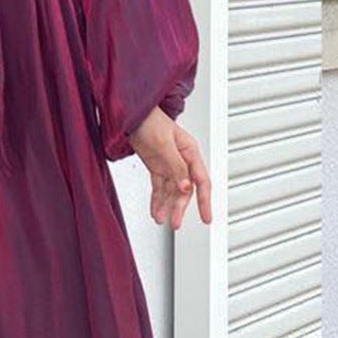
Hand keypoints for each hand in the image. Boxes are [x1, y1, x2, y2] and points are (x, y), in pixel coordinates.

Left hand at [129, 107, 212, 229]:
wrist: (130, 115)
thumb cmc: (149, 120)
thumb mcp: (163, 144)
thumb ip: (176, 166)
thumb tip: (186, 187)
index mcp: (190, 152)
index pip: (201, 181)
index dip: (204, 200)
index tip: (207, 216)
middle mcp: (181, 160)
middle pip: (185, 189)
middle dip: (180, 207)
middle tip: (175, 222)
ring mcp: (168, 164)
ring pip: (171, 190)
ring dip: (167, 205)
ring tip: (161, 219)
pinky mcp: (156, 166)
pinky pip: (159, 187)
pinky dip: (157, 199)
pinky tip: (155, 210)